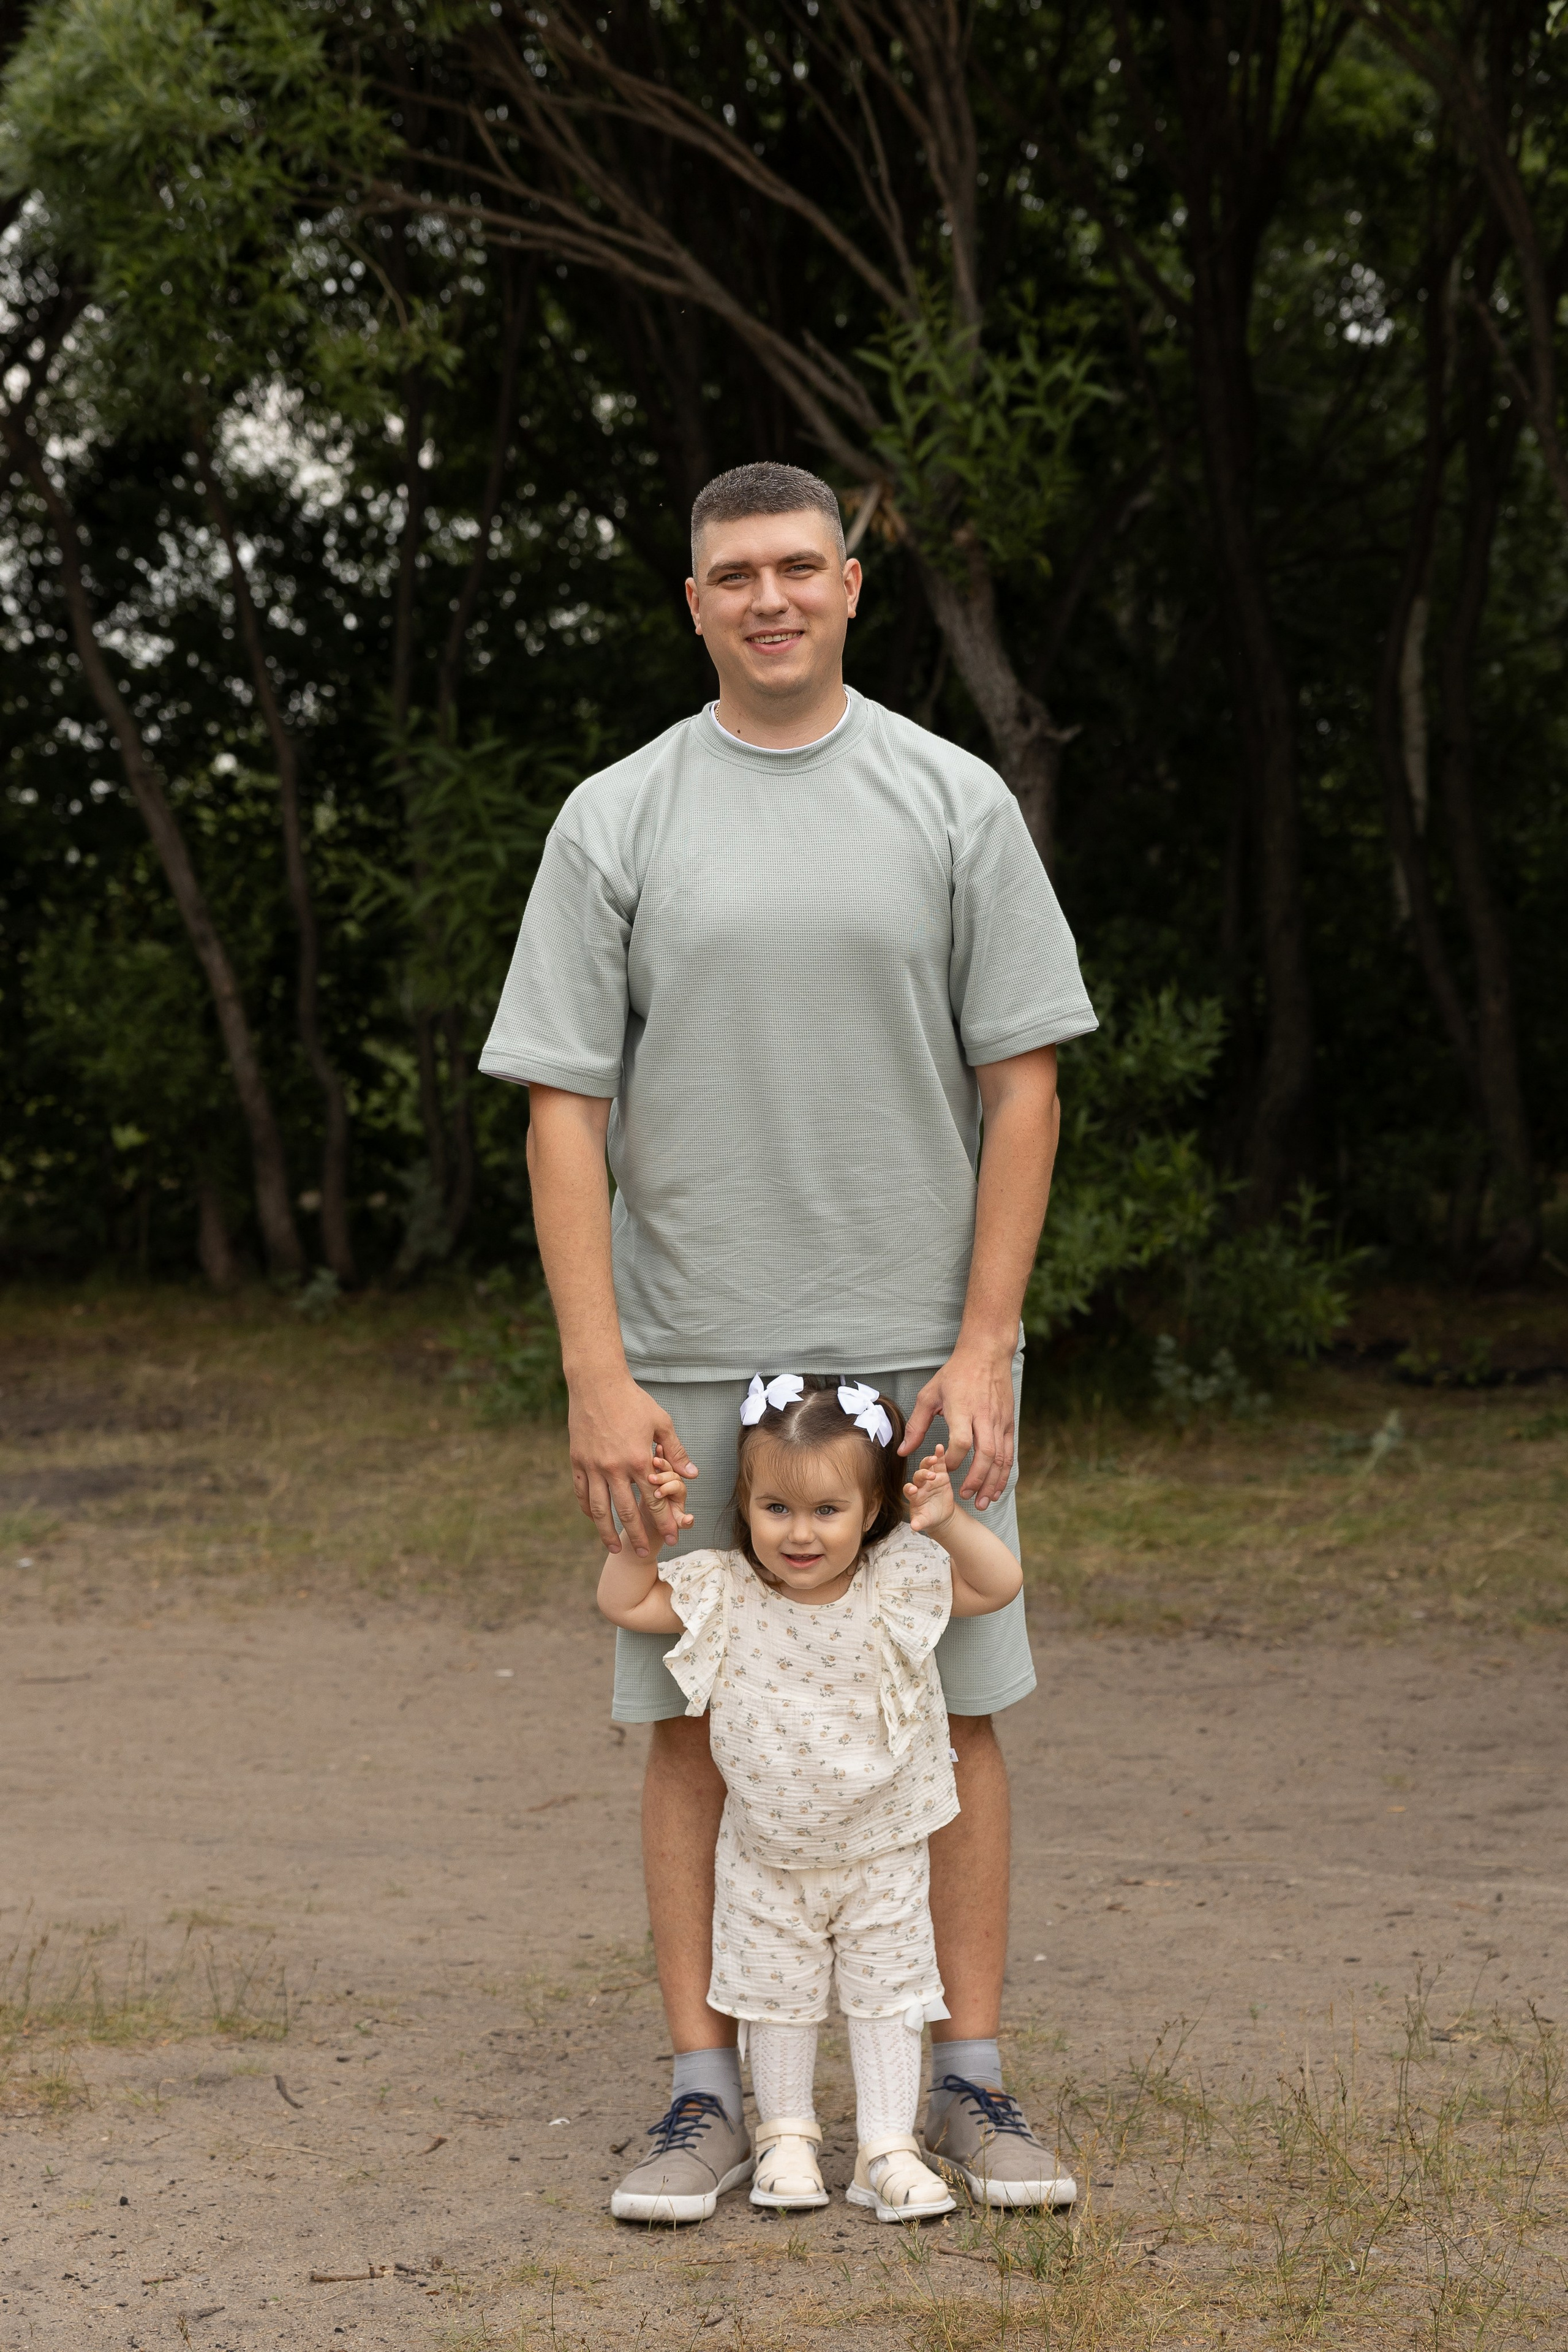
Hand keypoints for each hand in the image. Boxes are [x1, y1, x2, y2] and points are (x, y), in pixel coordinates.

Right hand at [567, 1373, 697, 1557]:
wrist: (597, 1383)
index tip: (672, 1538)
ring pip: (600, 1508)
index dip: (665, 1522)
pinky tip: (594, 1519)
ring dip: (607, 1531)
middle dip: (638, 1535)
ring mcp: (594, 1466)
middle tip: (644, 1553)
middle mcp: (616, 1468)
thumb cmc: (633, 1400)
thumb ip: (675, 1451)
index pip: (656, 1500)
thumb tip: (692, 1474)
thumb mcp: (661, 1422)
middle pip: (627, 1511)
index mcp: (640, 1459)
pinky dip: (588, 1509)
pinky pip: (582, 1492)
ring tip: (613, 1548)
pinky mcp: (578, 1461)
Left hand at [898, 1340, 1014, 1508]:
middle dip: (976, 1479)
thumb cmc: (955, 1374)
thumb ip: (916, 1425)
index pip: (961, 1441)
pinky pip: (1009, 1453)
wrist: (986, 1354)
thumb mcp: (929, 1395)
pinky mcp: (1008, 1424)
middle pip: (985, 1454)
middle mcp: (984, 1417)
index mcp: (963, 1409)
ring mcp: (999, 1421)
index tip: (942, 1468)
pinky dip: (1004, 1473)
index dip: (952, 1460)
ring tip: (983, 1501)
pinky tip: (996, 1487)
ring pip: (1001, 1457)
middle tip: (964, 1496)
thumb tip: (903, 1451)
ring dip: (992, 1482)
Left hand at [903, 1443, 956, 1535]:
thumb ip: (919, 1523)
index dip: (910, 1488)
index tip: (913, 1490)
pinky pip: (939, 1463)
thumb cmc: (929, 1517)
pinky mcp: (941, 1474)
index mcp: (914, 1495)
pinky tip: (940, 1447)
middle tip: (930, 1476)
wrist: (940, 1515)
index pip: (908, 1489)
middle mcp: (920, 1484)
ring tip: (934, 1459)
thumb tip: (914, 1527)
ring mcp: (930, 1477)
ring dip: (929, 1461)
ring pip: (926, 1466)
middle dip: (923, 1474)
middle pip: (918, 1475)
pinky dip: (939, 1455)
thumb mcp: (924, 1521)